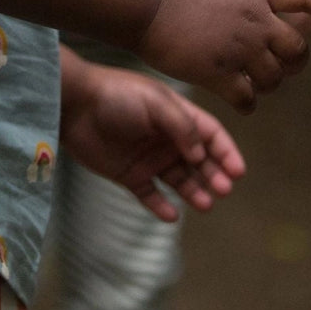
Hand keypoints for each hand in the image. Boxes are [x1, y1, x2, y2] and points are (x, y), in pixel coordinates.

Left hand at [60, 61, 244, 220]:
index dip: (226, 151)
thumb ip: (181, 126)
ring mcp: (147, 157)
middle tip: (223, 189)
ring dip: (195, 191)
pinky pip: (150, 195)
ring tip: (205, 203)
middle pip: (199, 160)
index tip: (238, 171)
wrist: (72, 104)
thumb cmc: (115, 95)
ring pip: (179, 180)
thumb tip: (200, 154)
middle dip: (214, 174)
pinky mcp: (128, 174)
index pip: (209, 134)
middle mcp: (165, 138)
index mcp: (175, 115)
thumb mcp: (155, 102)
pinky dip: (161, 207)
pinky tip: (172, 214)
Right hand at [137, 0, 310, 112]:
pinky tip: (242, 104)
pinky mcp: (220, 73)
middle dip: (296, 60)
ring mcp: (240, 48)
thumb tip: (253, 0)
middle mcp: (254, 21)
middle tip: (286, 66)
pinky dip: (249, 104)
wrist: (141, 2)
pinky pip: (248, 98)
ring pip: (275, 77)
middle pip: (297, 48)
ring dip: (270, 83)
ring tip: (257, 85)